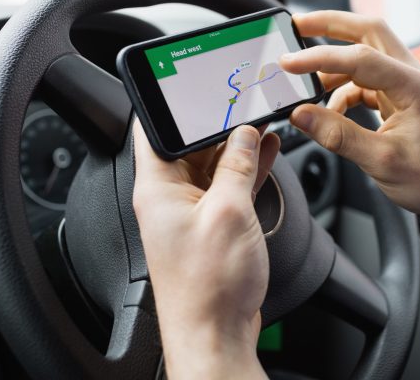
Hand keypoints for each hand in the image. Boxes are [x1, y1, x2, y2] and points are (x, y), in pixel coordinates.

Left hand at [133, 121, 278, 378]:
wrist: (216, 335)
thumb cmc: (208, 287)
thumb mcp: (227, 212)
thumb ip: (237, 166)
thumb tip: (245, 134)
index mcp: (157, 189)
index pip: (153, 129)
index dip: (171, 102)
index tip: (193, 83)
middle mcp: (170, 198)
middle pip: (189, 144)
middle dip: (215, 121)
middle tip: (241, 99)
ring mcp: (193, 212)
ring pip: (213, 163)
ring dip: (236, 144)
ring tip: (260, 118)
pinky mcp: (213, 226)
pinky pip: (228, 185)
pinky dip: (247, 167)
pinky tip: (266, 149)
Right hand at [280, 11, 419, 221]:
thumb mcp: (382, 162)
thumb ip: (337, 135)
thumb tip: (300, 115)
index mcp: (414, 87)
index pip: (359, 57)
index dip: (319, 57)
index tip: (287, 62)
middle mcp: (413, 78)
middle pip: (368, 32)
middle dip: (330, 24)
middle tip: (296, 25)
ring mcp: (408, 86)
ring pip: (366, 55)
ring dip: (334, 63)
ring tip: (305, 81)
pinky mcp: (402, 99)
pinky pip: (367, 81)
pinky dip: (343, 88)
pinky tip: (329, 110)